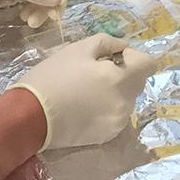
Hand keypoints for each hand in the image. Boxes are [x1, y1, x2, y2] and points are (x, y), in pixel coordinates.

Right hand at [10, 35, 155, 150]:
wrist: (29, 115)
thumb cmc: (52, 76)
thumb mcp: (78, 49)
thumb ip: (108, 43)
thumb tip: (124, 47)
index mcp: (121, 78)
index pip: (149, 64)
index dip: (134, 57)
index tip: (113, 57)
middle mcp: (126, 102)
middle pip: (137, 82)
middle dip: (123, 74)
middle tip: (93, 72)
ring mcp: (117, 122)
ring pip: (126, 100)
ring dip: (114, 93)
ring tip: (86, 91)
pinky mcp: (107, 136)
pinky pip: (115, 116)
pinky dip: (106, 109)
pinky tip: (83, 107)